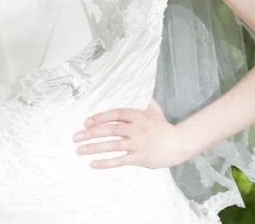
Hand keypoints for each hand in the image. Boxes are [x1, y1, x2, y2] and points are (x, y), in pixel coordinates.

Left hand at [72, 99, 187, 169]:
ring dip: (93, 148)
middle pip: (110, 130)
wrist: (178, 143)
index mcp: (137, 115)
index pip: (114, 114)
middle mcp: (136, 128)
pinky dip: (105, 163)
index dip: (99, 118)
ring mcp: (138, 143)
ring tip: (79, 150)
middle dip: (90, 133)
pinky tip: (93, 164)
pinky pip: (119, 160)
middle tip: (76, 137)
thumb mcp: (154, 110)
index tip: (85, 122)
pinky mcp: (140, 157)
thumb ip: (143, 101)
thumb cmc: (164, 127)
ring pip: (112, 145)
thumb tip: (138, 91)